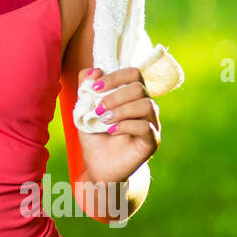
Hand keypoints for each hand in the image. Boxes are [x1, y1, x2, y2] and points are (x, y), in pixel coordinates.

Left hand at [76, 66, 160, 185]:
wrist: (98, 166)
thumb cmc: (95, 137)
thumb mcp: (84, 111)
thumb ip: (86, 89)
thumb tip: (93, 70)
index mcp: (131, 96)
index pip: (133, 74)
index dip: (114, 76)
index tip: (95, 87)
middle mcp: (145, 107)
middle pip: (139, 88)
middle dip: (115, 95)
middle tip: (98, 109)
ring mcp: (151, 124)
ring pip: (146, 105)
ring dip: (121, 110)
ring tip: (103, 120)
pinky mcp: (152, 141)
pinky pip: (146, 127)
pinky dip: (126, 125)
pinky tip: (111, 131)